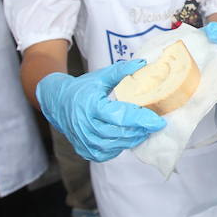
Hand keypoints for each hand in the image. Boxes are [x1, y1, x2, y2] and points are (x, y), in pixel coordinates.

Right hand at [35, 60, 165, 162]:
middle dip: (141, 131)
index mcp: (92, 106)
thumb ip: (121, 71)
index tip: (159, 121)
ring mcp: (85, 141)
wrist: (57, 102)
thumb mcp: (100, 77)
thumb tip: (142, 63)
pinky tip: (128, 138)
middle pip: (120, 133)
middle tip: (154, 126)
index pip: (121, 116)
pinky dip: (120, 147)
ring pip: (115, 146)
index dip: (142, 120)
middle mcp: (87, 126)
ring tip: (144, 131)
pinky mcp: (85, 150)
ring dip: (132, 140)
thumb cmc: (81, 88)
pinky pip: (107, 153)